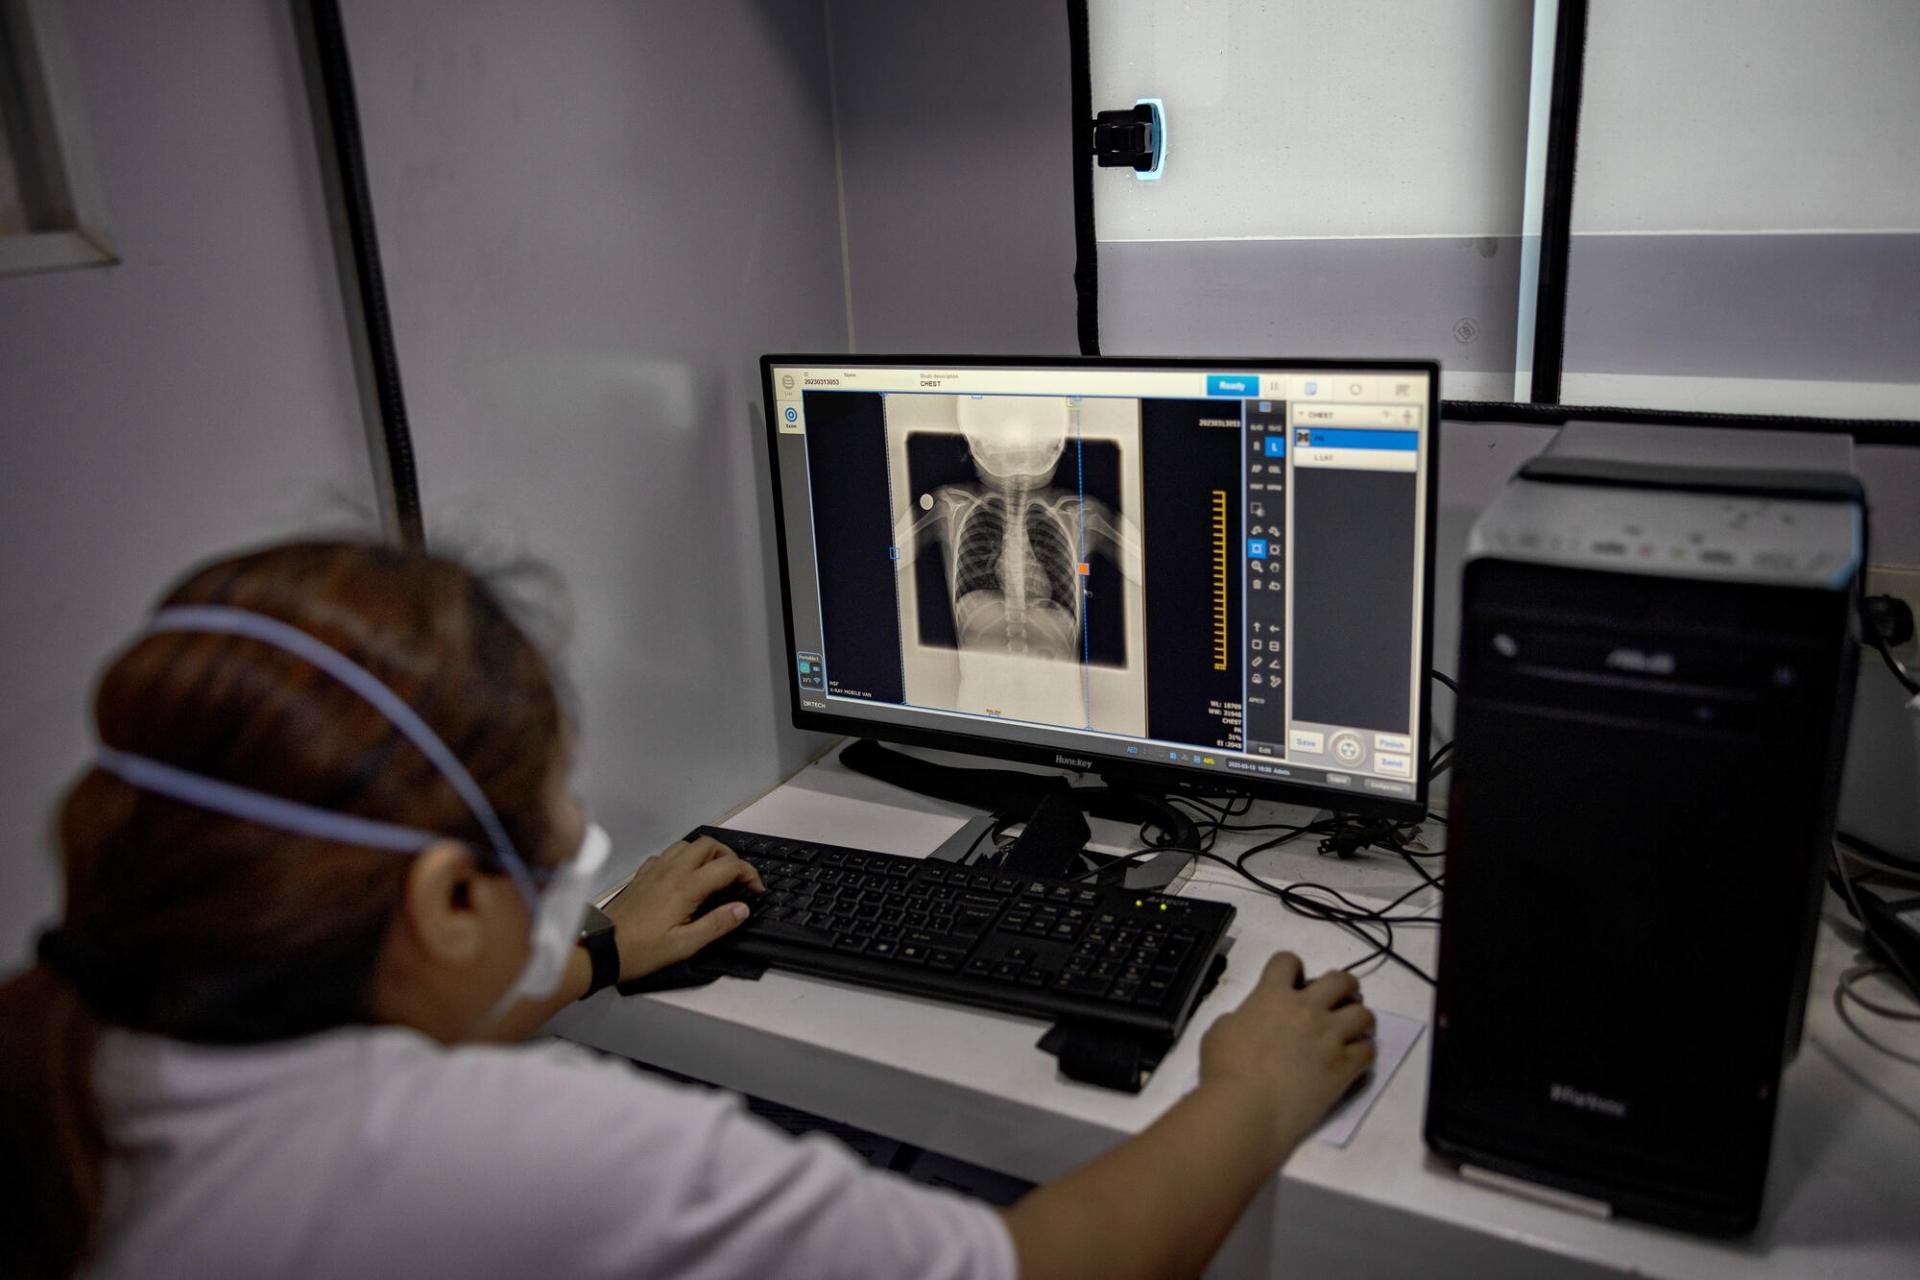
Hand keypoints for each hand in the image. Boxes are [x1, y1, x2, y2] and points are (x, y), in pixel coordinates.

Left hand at [600, 836, 764, 981]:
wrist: (600, 947)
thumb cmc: (642, 950)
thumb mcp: (685, 945)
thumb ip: (717, 924)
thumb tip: (743, 908)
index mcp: (687, 886)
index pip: (728, 866)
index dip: (749, 874)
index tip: (756, 891)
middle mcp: (672, 870)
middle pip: (709, 844)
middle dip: (730, 857)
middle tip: (738, 879)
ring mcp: (655, 869)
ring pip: (688, 845)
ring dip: (706, 854)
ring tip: (714, 875)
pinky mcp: (642, 875)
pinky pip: (668, 854)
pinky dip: (684, 859)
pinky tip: (683, 878)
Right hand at [1197, 951, 1375, 1157]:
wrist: (1247, 1107)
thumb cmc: (1224, 1069)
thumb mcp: (1221, 1029)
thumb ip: (1244, 1016)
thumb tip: (1254, 1021)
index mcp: (1273, 995)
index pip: (1288, 960)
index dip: (1291, 969)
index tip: (1292, 983)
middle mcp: (1307, 1009)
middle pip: (1341, 980)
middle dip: (1342, 987)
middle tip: (1336, 1002)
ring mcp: (1330, 1037)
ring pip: (1364, 1014)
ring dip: (1359, 1019)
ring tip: (1351, 1032)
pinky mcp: (1344, 1067)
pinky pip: (1369, 1051)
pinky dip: (1363, 1052)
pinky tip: (1352, 1060)